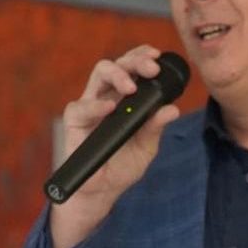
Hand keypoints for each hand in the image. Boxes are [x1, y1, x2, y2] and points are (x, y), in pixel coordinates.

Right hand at [51, 45, 181, 247]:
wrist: (102, 191)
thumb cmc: (123, 165)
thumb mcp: (146, 147)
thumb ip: (156, 127)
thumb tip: (172, 109)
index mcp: (125, 98)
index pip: (132, 68)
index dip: (142, 57)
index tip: (157, 57)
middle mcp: (106, 96)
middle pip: (117, 64)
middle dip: (135, 61)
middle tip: (151, 69)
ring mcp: (89, 106)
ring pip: (98, 75)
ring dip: (117, 74)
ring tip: (131, 86)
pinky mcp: (75, 122)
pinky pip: (81, 107)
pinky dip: (96, 105)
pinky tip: (110, 107)